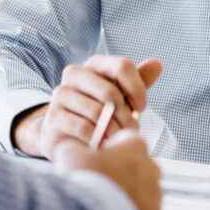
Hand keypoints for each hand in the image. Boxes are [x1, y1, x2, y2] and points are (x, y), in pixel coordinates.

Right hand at [13, 56, 163, 158]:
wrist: (66, 135)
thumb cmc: (99, 114)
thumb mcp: (121, 97)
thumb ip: (138, 82)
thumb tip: (157, 63)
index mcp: (94, 65)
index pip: (122, 66)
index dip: (137, 88)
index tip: (142, 108)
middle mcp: (74, 74)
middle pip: (110, 91)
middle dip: (126, 116)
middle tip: (131, 132)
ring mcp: (60, 94)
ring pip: (96, 111)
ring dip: (112, 131)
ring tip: (116, 141)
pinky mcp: (52, 116)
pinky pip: (82, 127)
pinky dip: (97, 139)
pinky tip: (101, 145)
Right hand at [55, 129, 162, 209]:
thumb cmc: (88, 181)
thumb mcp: (70, 153)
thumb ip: (74, 146)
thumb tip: (71, 149)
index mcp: (136, 146)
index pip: (127, 138)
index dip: (111, 146)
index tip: (99, 155)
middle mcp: (151, 168)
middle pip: (136, 164)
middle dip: (121, 170)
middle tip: (101, 179)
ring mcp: (155, 193)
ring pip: (142, 189)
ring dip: (127, 191)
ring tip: (106, 199)